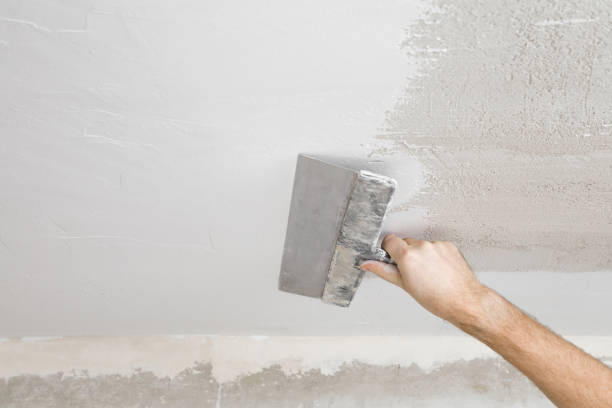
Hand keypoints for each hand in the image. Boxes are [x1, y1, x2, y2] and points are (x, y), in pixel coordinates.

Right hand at [360, 234, 486, 325]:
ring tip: (428, 274)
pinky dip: (434, 255)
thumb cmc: (436, 299)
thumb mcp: (404, 285)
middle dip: (405, 254)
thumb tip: (367, 264)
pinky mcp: (449, 245)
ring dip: (421, 255)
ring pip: (421, 245)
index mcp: (408, 256)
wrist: (464, 301)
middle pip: (405, 243)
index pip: (389, 240)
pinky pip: (435, 247)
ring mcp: (437, 245)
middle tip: (411, 272)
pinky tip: (438, 270)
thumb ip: (384, 270)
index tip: (391, 259)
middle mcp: (422, 247)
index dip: (388, 250)